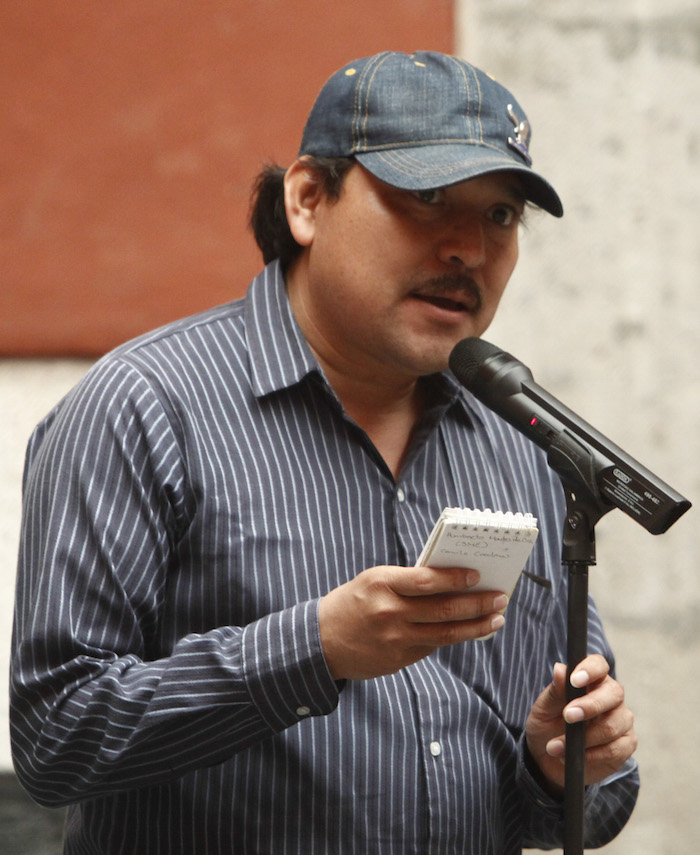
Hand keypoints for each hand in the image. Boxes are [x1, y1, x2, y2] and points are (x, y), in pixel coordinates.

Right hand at [318, 564, 507, 679]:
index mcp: (382, 584)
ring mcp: (395, 639)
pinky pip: (432, 646)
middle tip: (500, 598)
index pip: (427, 580)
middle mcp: (390, 612)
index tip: (478, 575)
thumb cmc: (353, 602)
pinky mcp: (398, 660)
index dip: (455, 578)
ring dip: (476, 626)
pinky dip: (454, 637)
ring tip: (496, 619)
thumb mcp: (374, 581)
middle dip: (477, 604)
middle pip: (444, 609)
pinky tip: (470, 631)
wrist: (321, 641)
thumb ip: (407, 581)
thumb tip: (449, 581)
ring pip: (445, 633)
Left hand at [525, 655, 637, 792]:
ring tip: (555, 746)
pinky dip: (591, 755)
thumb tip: (559, 668)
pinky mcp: (626, 745)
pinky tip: (572, 757)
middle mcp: (611, 697)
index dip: (590, 670)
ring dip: (582, 739)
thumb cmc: (548, 724)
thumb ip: (555, 690)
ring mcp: (622, 720)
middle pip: (613, 694)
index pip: (599, 665)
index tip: (575, 680)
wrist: (549, 758)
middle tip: (567, 716)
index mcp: (592, 680)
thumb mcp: (545, 707)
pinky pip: (614, 749)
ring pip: (612, 725)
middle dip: (589, 706)